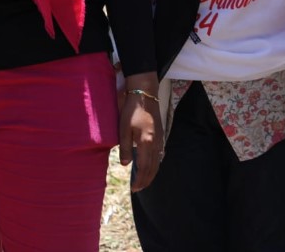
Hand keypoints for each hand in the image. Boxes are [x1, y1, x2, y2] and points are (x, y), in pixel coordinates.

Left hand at [119, 71, 162, 192]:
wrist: (145, 94)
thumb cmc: (132, 110)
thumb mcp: (124, 129)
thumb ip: (126, 148)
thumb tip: (126, 165)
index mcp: (146, 142)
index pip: (144, 167)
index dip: (140, 180)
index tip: (134, 189)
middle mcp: (156, 143)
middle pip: (153, 167)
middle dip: (146, 180)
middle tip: (138, 189)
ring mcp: (160, 138)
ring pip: (158, 161)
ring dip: (152, 173)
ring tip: (144, 181)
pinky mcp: (161, 134)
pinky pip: (160, 154)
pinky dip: (156, 164)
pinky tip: (151, 166)